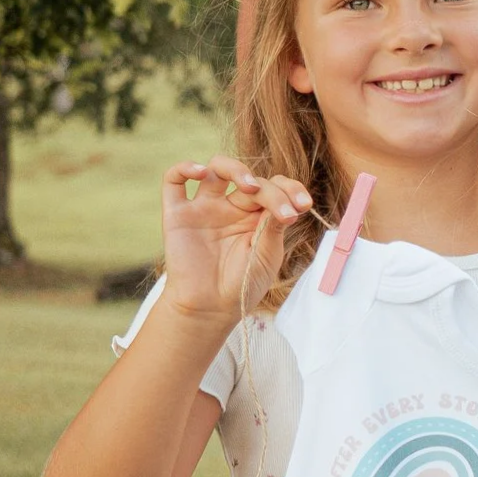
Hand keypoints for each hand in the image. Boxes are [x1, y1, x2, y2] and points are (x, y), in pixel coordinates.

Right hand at [160, 155, 312, 327]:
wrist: (210, 309)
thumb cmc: (242, 285)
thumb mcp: (267, 256)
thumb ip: (274, 227)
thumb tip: (285, 202)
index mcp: (256, 216)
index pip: (274, 187)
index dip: (290, 189)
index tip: (303, 205)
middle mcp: (231, 207)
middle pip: (252, 180)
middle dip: (273, 191)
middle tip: (285, 211)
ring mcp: (204, 207)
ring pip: (216, 168)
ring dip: (235, 169)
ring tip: (250, 187)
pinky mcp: (178, 213)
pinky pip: (174, 180)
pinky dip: (184, 168)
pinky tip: (201, 172)